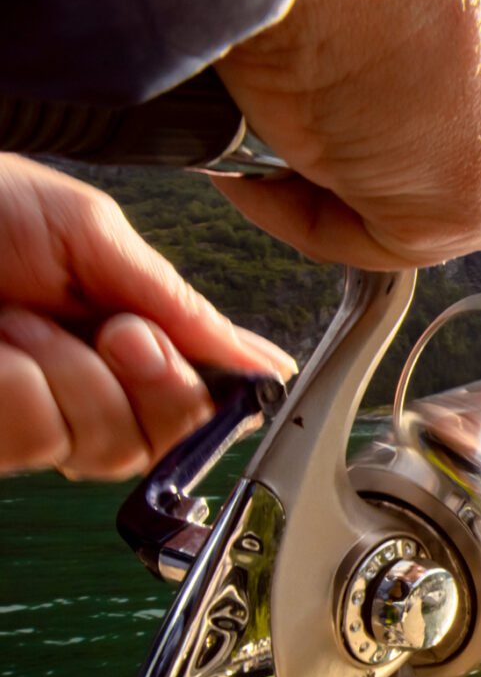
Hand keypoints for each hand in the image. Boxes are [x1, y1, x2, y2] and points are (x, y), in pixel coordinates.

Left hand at [0, 155, 296, 478]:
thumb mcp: (88, 231)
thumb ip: (177, 303)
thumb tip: (260, 360)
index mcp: (123, 332)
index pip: (198, 402)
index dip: (195, 390)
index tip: (154, 338)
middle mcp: (81, 386)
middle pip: (159, 441)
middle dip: (143, 381)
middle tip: (108, 328)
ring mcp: (30, 418)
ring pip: (99, 445)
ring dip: (60, 372)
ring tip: (13, 319)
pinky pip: (33, 438)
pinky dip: (11, 386)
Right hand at [210, 0, 480, 269]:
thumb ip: (478, 31)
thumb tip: (423, 64)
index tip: (446, 152)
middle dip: (437, 181)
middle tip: (351, 145)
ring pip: (449, 222)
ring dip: (373, 200)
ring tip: (292, 152)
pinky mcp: (464, 211)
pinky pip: (372, 243)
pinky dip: (307, 217)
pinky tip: (260, 175)